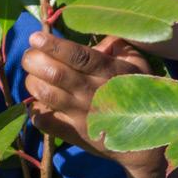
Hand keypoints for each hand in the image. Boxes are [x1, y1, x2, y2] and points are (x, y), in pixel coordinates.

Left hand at [22, 33, 163, 174]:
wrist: (147, 140)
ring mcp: (81, 116)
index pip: (77, 56)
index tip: (36, 38)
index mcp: (109, 72)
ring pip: (46, 94)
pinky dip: (35, 110)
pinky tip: (38, 102)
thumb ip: (119, 46)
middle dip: (34, 60)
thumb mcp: (138, 64)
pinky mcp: (74, 135)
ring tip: (33, 75)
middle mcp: (92, 93)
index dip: (54, 46)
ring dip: (32, 81)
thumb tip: (98, 38)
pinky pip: (45, 121)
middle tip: (30, 55)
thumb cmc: (141, 92)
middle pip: (54, 73)